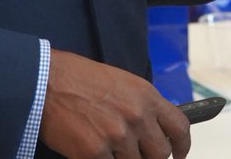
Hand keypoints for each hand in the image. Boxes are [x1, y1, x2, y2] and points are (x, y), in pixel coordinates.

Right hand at [40, 49, 189, 158]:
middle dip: (152, 157)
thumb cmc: (80, 79)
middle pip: (161, 154)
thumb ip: (142, 106)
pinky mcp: (94, 153)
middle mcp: (136, 117)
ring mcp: (117, 137)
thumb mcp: (122, 84)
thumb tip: (154, 129)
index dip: (183, 146)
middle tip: (139, 154)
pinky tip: (94, 151)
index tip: (180, 154)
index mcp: (146, 96)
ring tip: (108, 145)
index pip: (180, 127)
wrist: (47, 82)